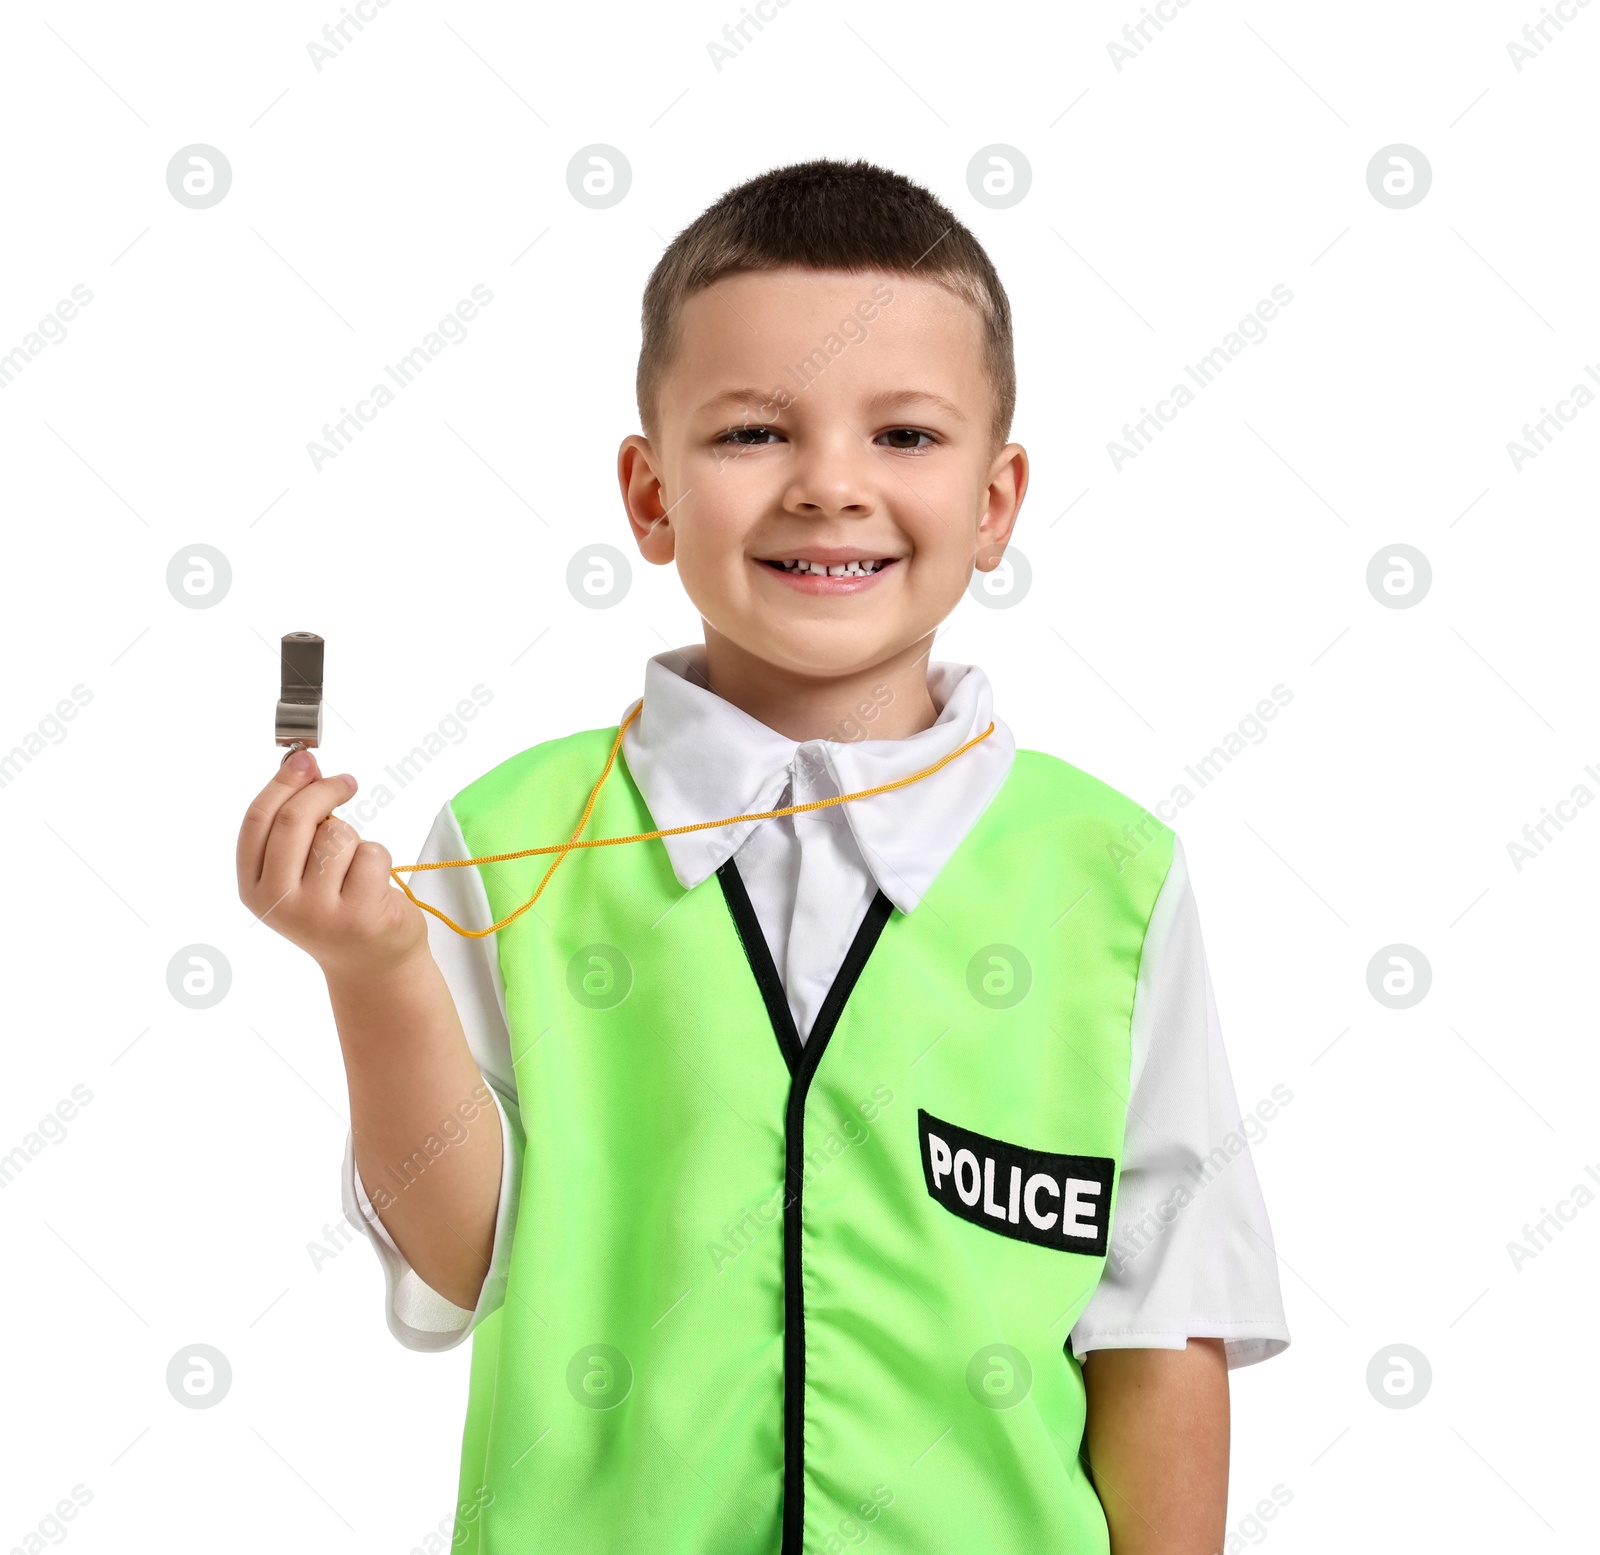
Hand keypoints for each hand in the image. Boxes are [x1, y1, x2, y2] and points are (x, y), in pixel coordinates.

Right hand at [236, 748, 426, 977]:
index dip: (283, 782)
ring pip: (338, 835)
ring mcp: (317, 912)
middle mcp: (278, 902)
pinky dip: (377, 857)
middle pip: (295, 819)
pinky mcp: (359, 914)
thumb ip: (294, 825)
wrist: (370, 962)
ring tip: (354, 866)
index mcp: (254, 886)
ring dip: (353, 837)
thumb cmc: (334, 904)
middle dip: (324, 789)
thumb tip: (304, 765)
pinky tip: (373, 884)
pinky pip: (371, 853)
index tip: (307, 759)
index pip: (258, 820)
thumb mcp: (299, 870)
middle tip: (346, 782)